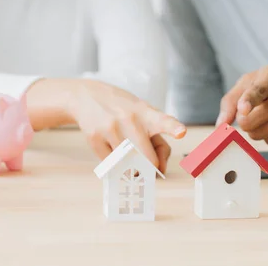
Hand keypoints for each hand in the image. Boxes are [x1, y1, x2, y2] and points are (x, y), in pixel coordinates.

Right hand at [27, 79, 185, 172]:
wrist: (86, 96)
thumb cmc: (123, 110)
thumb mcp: (144, 115)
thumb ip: (158, 141)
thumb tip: (160, 170)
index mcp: (147, 113)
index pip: (163, 120)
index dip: (173, 127)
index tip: (181, 132)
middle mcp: (130, 119)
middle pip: (147, 157)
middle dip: (149, 167)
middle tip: (148, 166)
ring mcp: (111, 128)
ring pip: (128, 164)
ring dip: (128, 162)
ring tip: (122, 144)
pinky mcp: (94, 137)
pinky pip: (110, 164)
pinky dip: (113, 160)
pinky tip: (108, 143)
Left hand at [216, 59, 267, 143]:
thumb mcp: (253, 78)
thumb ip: (232, 99)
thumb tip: (220, 125)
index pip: (259, 91)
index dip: (249, 101)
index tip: (243, 108)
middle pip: (249, 123)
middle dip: (244, 120)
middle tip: (251, 109)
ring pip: (258, 135)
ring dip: (256, 127)